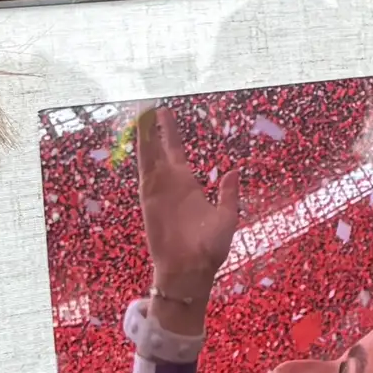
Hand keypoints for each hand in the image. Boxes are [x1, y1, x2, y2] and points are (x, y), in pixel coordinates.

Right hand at [136, 105, 238, 313]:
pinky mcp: (150, 199)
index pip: (175, 150)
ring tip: (139, 113)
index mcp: (188, 185)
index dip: (170, 132)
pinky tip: (139, 138)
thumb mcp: (227, 217)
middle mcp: (170, 183)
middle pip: (157, 148)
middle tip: (145, 104)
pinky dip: (141, 154)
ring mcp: (157, 190)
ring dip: (143, 136)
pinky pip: (144, 171)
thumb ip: (229, 194)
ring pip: (148, 156)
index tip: (165, 112)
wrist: (191, 269)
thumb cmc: (210, 248)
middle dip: (152, 128)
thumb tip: (234, 171)